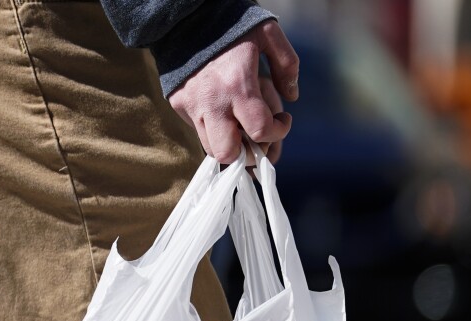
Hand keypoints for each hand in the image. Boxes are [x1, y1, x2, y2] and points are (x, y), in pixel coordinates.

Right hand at [168, 20, 298, 163]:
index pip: (260, 130)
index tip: (283, 120)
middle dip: (246, 153)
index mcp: (238, 85)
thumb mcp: (268, 33)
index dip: (277, 132)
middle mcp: (213, 102)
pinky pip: (198, 129)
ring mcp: (192, 106)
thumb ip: (287, 64)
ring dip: (229, 144)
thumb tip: (291, 96)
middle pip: (228, 153)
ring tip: (241, 128)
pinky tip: (223, 112)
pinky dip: (213, 128)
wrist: (185, 16)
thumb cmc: (231, 24)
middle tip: (257, 138)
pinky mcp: (179, 104)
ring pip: (210, 148)